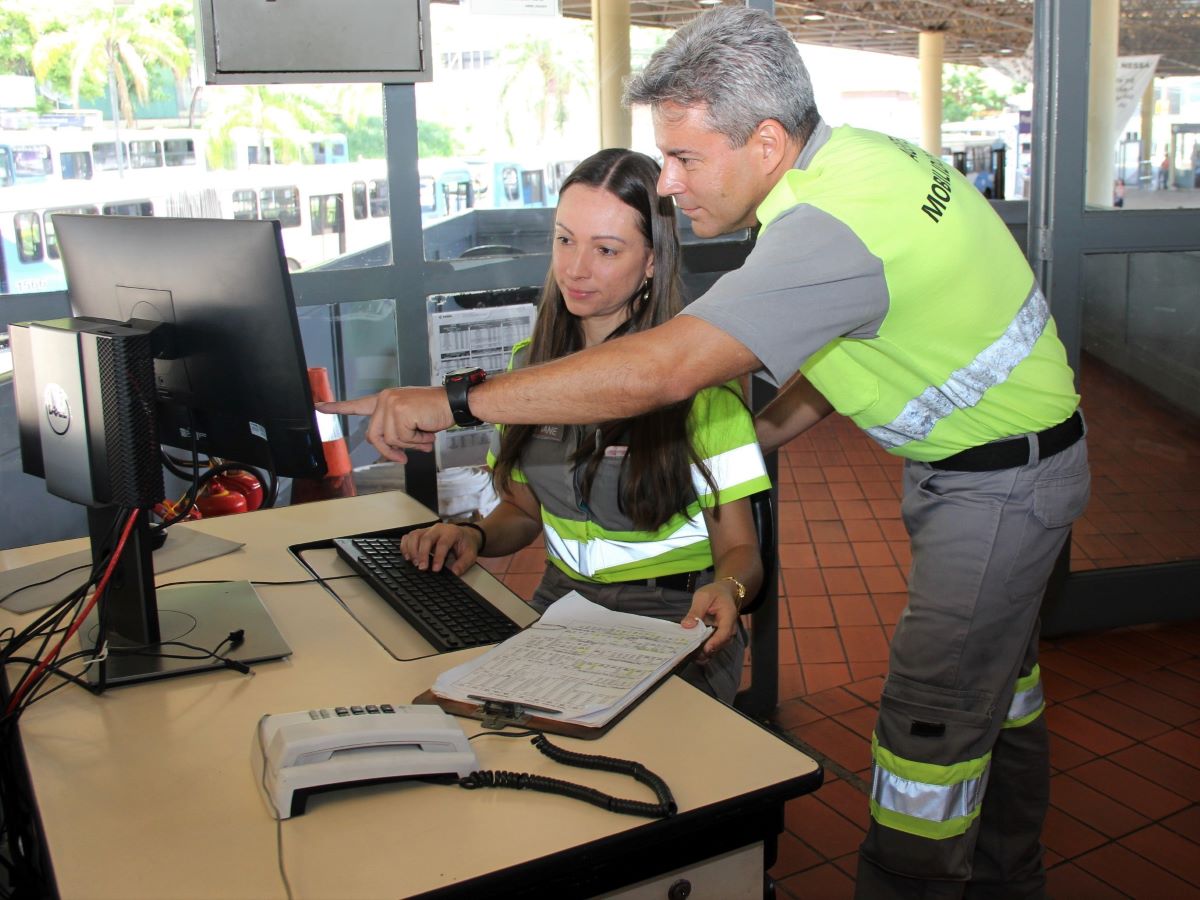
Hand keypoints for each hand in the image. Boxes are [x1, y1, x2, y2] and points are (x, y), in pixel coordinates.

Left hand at [316, 386, 452, 462]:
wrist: (455, 402)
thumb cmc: (437, 411)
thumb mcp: (413, 422)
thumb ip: (399, 433)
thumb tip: (397, 452)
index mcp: (385, 400)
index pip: (357, 404)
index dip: (337, 407)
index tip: (319, 406)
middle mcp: (385, 399)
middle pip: (374, 436)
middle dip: (390, 450)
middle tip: (405, 456)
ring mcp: (391, 404)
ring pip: (390, 440)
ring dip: (410, 445)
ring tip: (425, 436)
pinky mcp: (400, 412)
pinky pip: (402, 439)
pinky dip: (416, 441)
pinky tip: (427, 432)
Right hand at [399, 523, 481, 575]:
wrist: (464, 535)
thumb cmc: (465, 544)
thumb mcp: (470, 554)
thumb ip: (463, 564)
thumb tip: (454, 572)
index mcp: (451, 532)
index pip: (443, 543)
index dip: (438, 557)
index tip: (435, 569)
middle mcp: (438, 529)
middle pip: (426, 538)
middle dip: (422, 554)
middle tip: (422, 568)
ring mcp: (427, 530)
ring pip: (415, 535)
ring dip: (412, 549)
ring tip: (414, 563)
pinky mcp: (420, 533)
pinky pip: (409, 536)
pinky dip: (405, 546)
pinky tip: (407, 556)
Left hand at [680, 580, 740, 660]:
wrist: (723, 593)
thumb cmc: (714, 593)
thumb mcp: (703, 597)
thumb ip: (695, 611)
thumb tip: (686, 625)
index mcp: (729, 617)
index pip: (725, 632)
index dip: (716, 642)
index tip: (705, 649)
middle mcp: (729, 629)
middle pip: (720, 644)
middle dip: (706, 651)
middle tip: (690, 654)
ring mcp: (724, 636)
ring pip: (716, 649)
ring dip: (703, 654)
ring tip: (688, 656)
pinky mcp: (717, 639)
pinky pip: (711, 648)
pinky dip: (702, 652)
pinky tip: (690, 654)